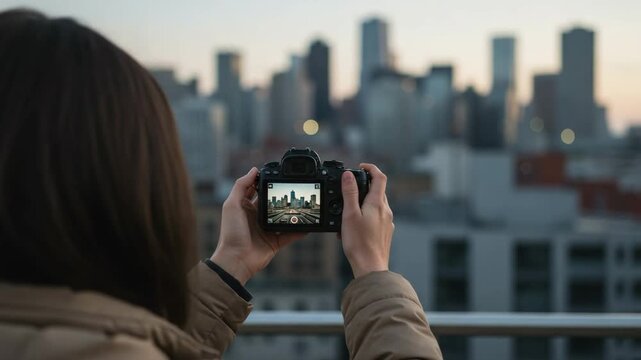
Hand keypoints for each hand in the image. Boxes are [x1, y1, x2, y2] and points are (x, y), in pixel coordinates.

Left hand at [211, 168, 305, 284]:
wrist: (236, 259)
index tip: (277, 175)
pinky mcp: (275, 241)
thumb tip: (254, 170)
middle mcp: (257, 217)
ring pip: (283, 218)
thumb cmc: (231, 233)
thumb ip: (241, 186)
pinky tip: (308, 224)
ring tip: (303, 204)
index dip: (265, 183)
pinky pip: (291, 234)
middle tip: (294, 188)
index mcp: (245, 207)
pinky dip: (299, 230)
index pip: (257, 191)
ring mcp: (267, 229)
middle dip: (281, 197)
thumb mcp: (232, 205)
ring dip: (292, 213)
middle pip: (272, 203)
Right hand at [340, 163, 393, 277]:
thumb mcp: (349, 215)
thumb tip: (349, 175)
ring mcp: (387, 222)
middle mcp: (386, 211)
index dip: (371, 168)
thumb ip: (349, 193)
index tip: (361, 167)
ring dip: (364, 203)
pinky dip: (366, 216)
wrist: (370, 267)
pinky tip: (355, 227)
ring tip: (348, 213)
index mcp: (377, 204)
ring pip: (377, 205)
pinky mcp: (385, 232)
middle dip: (364, 187)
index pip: (380, 177)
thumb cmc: (359, 243)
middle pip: (378, 191)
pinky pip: (377, 218)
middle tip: (350, 190)